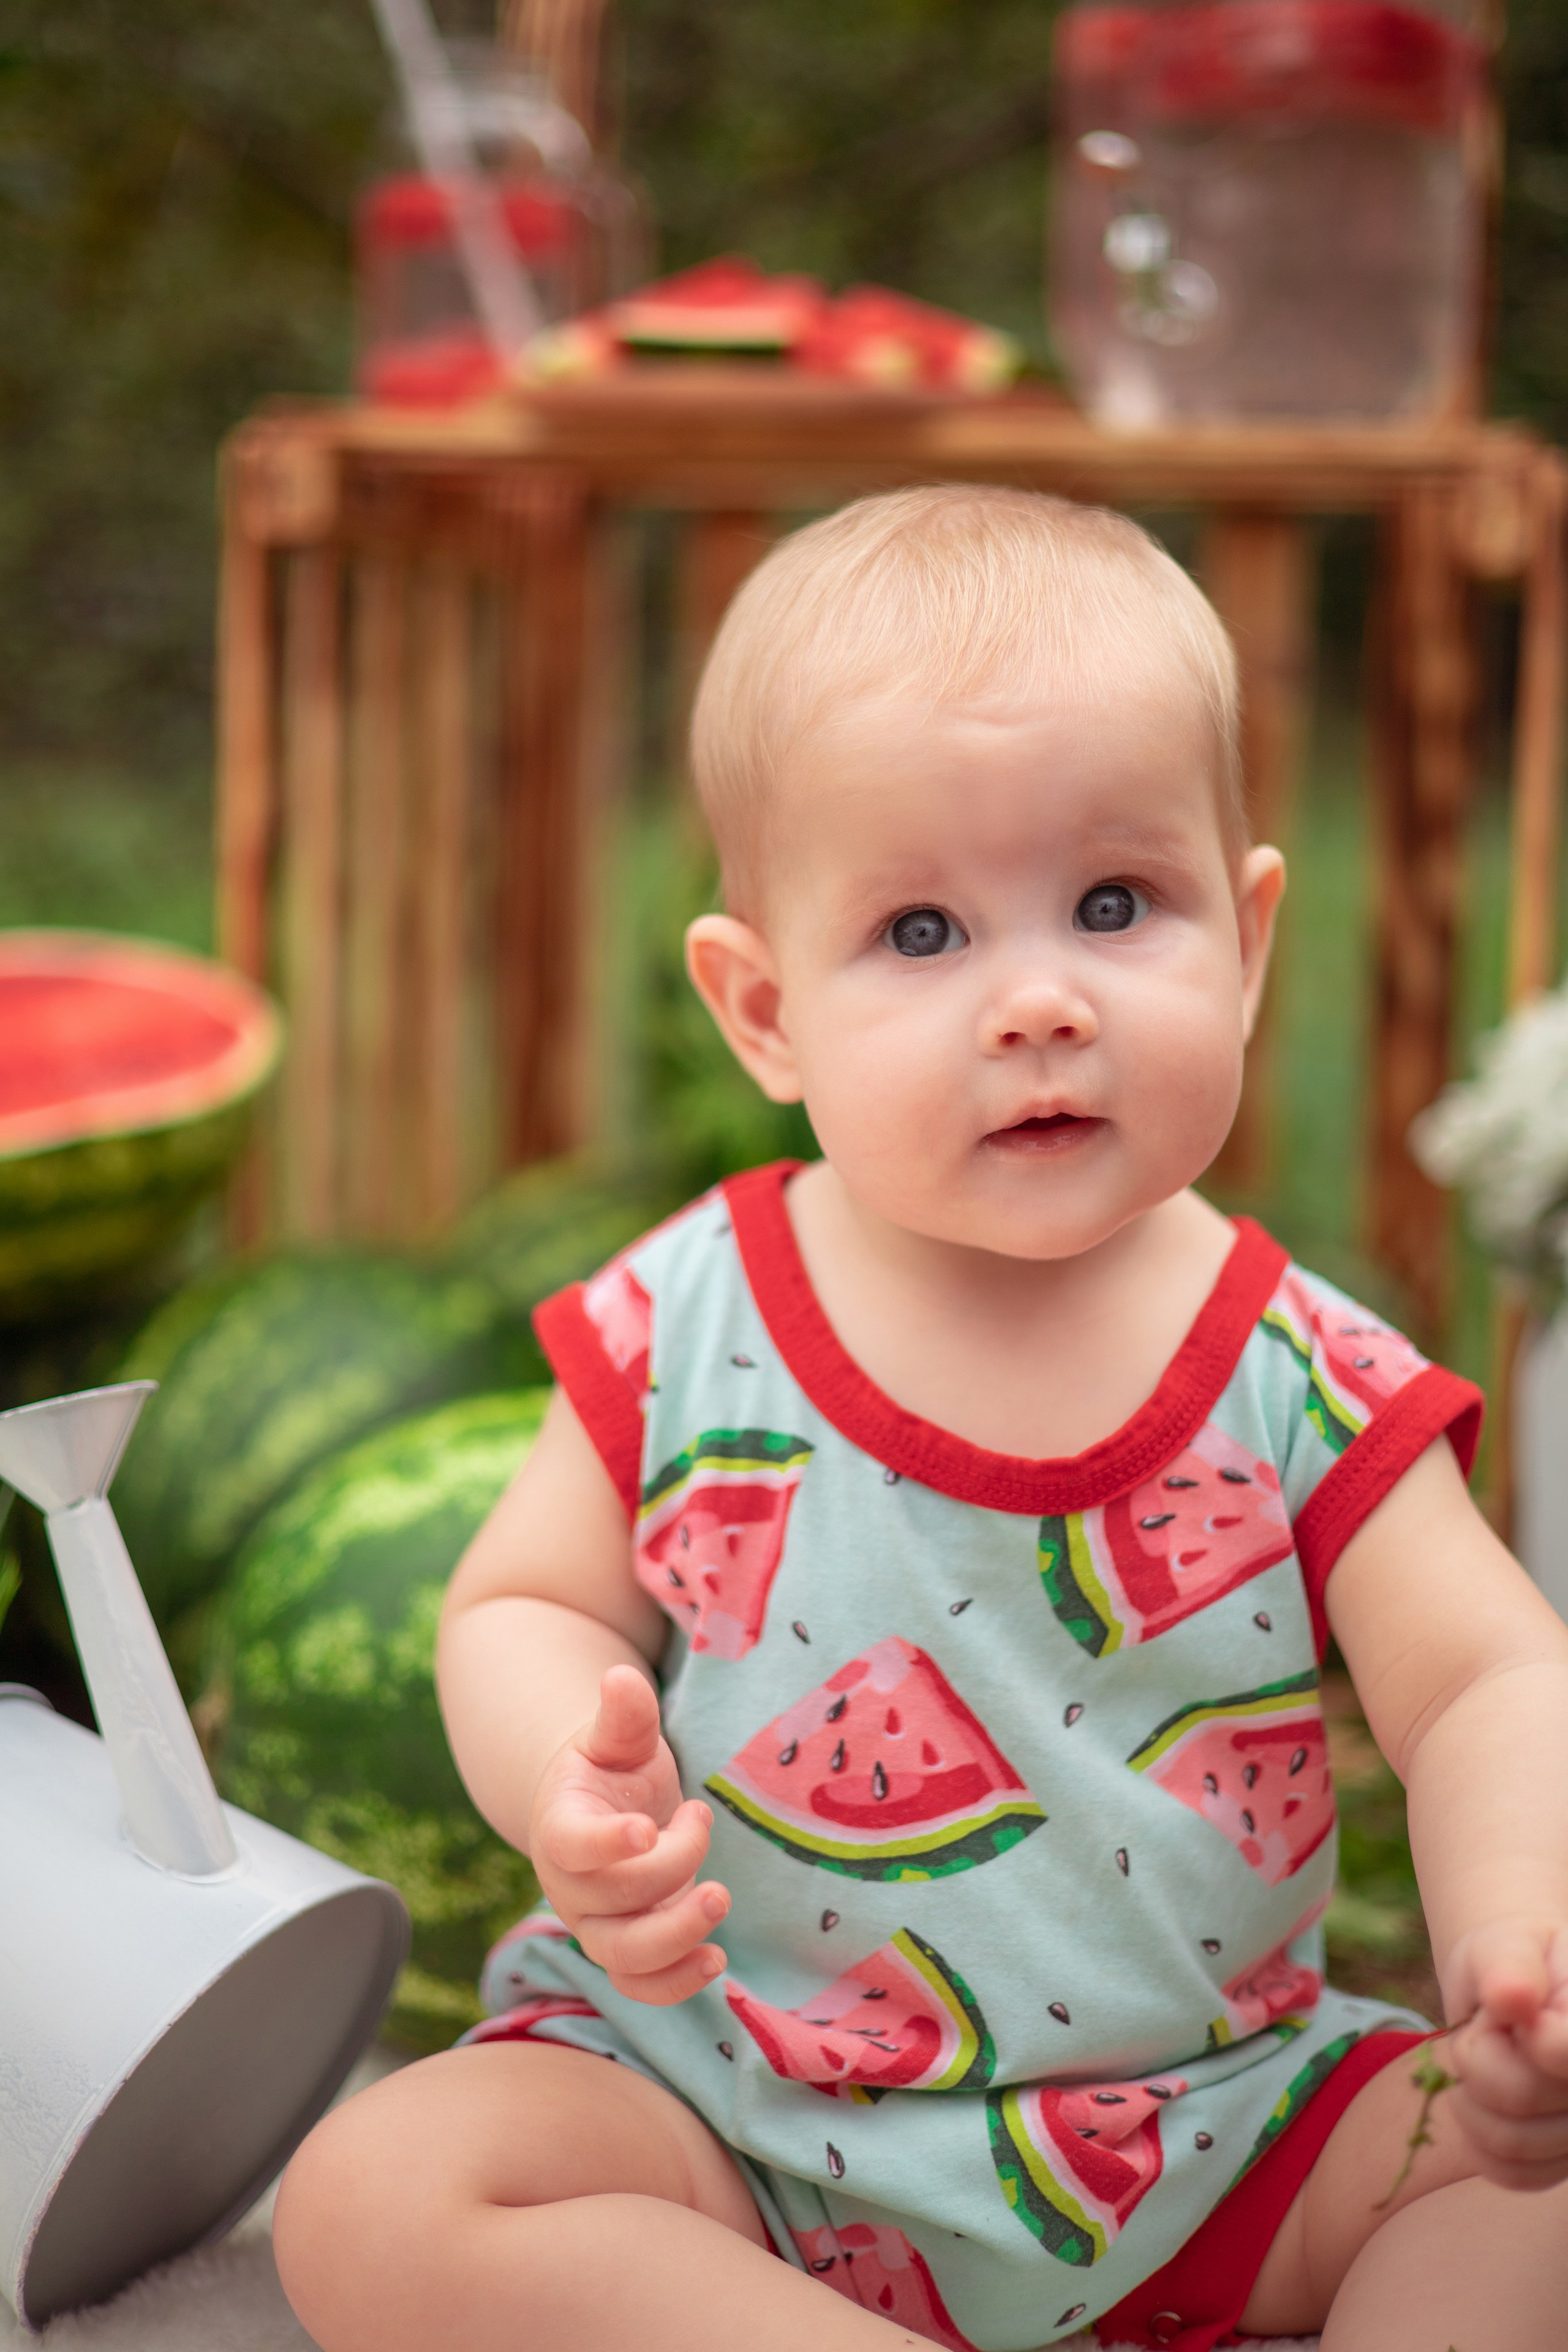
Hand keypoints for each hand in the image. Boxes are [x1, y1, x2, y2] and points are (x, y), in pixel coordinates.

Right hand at [529, 1664, 730, 2005]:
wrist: (604, 1815)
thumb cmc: (612, 1771)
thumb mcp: (618, 1739)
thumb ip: (622, 1715)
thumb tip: (620, 1677)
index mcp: (561, 1827)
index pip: (573, 1845)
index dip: (607, 1843)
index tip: (648, 1829)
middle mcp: (571, 1886)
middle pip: (613, 1898)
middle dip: (671, 1867)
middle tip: (700, 1815)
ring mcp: (596, 1926)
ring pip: (625, 1955)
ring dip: (677, 1936)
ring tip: (720, 1897)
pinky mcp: (626, 1953)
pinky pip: (641, 1986)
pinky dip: (676, 1984)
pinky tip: (716, 1961)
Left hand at [1441, 1917, 1567, 2188]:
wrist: (1515, 1994)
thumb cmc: (1514, 1962)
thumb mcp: (1509, 1944)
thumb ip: (1511, 1965)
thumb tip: (1512, 1996)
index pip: (1563, 2054)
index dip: (1526, 2037)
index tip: (1510, 2007)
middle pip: (1521, 2094)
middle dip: (1478, 2054)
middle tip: (1488, 2027)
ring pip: (1510, 2142)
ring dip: (1473, 2096)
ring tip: (1487, 2059)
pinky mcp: (1565, 2162)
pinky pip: (1513, 2172)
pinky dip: (1481, 2138)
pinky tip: (1484, 2100)